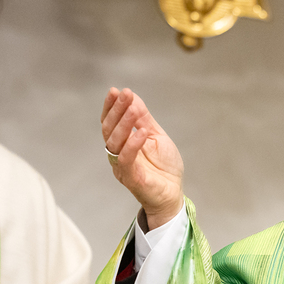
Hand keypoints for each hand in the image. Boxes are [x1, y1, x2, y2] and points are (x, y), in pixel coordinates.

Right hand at [102, 87, 184, 229]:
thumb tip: (133, 98)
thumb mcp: (156, 136)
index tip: (116, 91)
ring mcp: (122, 166)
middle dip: (117, 110)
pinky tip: (142, 131)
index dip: (111, 107)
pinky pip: (126, 159)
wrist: (173, 192)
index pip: (110, 122)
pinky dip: (133, 144)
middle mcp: (117, 153)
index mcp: (121, 143)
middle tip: (125, 95)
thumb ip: (144, 119)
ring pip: (114, 142)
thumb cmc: (164, 167)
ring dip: (124, 124)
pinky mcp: (131, 178)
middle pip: (109, 129)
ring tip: (134, 109)